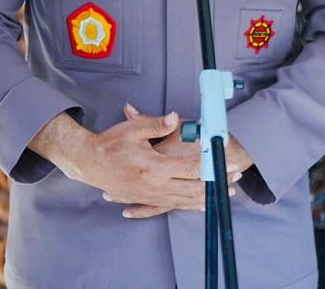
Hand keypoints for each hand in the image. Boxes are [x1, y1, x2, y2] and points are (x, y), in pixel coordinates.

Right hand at [119, 104, 249, 218]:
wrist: (89, 163)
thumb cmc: (110, 144)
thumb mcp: (132, 130)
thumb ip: (156, 124)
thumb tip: (175, 117)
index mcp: (155, 167)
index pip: (191, 169)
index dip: (213, 167)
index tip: (229, 164)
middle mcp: (156, 185)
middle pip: (194, 189)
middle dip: (216, 185)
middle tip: (235, 181)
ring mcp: (151, 195)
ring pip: (185, 201)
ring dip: (207, 197)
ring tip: (226, 195)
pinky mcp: (146, 200)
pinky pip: (172, 206)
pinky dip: (190, 206)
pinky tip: (201, 206)